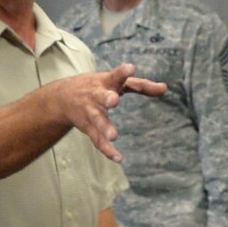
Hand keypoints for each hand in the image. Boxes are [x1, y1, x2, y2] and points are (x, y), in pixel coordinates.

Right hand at [44, 63, 167, 162]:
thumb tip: (166, 88)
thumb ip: (141, 85)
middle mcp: (96, 95)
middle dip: (107, 98)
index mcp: (106, 82)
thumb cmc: (97, 86)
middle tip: (114, 100)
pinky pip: (97, 139)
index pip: (116, 76)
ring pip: (98, 120)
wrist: (61, 98)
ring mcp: (90, 112)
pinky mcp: (87, 127)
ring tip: (114, 136)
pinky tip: (118, 158)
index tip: (130, 68)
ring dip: (105, 127)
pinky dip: (107, 149)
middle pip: (102, 96)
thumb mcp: (116, 82)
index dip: (122, 72)